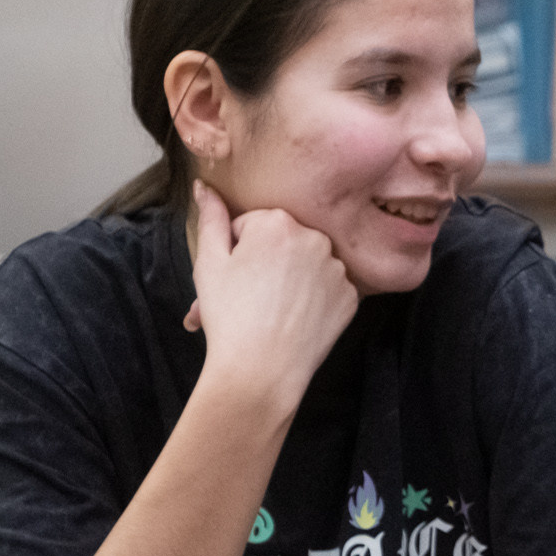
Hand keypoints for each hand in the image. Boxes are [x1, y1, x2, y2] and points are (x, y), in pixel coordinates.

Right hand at [184, 180, 357, 407]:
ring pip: (306, 265)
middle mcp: (316, 238)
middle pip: (283, 242)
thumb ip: (210, 217)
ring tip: (267, 309)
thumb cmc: (229, 315)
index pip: (252, 225)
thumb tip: (204, 186)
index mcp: (279, 222)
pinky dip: (312, 300)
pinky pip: (327, 289)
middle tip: (247, 295)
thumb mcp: (209, 262)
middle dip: (265, 262)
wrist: (261, 369)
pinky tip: (293, 318)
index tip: (233, 275)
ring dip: (289, 280)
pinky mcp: (351, 296)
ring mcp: (338, 268)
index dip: (237, 250)